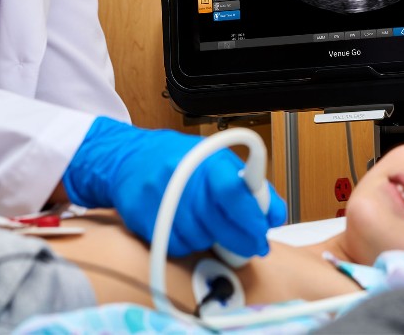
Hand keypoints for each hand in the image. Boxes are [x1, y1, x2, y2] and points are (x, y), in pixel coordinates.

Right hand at [61, 117, 286, 256]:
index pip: (233, 193)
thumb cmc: (180, 159)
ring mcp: (160, 200)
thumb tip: (275, 214)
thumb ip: (248, 186)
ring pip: (199, 238)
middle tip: (250, 245)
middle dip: (240, 240)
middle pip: (218, 224)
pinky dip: (187, 243)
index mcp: (206, 161)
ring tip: (208, 224)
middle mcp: (182, 179)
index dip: (252, 218)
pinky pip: (176, 246)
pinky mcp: (143, 219)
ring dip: (211, 239)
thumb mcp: (217, 160)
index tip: (262, 233)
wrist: (128, 157)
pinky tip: (186, 227)